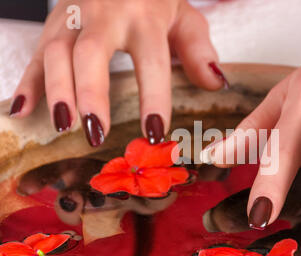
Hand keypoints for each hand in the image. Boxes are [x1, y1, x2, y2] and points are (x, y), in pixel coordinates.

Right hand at [9, 0, 225, 145]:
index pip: (151, 60)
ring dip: (55, 90)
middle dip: (91, 94)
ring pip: (56, 51)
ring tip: (62, 126)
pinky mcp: (55, 23)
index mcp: (145, 16)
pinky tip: (21, 110)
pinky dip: (28, 82)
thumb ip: (198, 48)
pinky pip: (37, 52)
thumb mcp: (184, 16)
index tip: (154, 132)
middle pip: (92, 53)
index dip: (153, 97)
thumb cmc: (154, 0)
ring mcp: (75, 18)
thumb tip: (215, 84)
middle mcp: (106, 15)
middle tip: (95, 132)